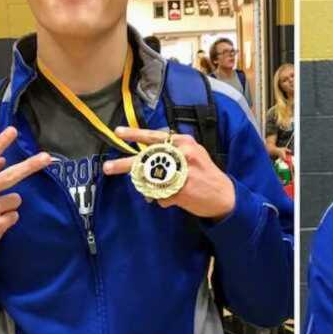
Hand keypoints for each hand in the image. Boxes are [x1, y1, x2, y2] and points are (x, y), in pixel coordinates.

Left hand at [102, 127, 235, 219]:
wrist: (224, 196)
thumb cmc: (206, 175)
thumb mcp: (194, 154)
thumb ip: (174, 151)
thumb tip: (149, 153)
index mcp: (184, 143)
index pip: (155, 137)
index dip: (135, 135)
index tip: (118, 133)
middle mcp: (181, 155)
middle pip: (145, 159)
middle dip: (124, 165)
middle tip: (108, 167)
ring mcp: (180, 173)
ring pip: (150, 180)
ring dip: (151, 188)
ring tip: (163, 191)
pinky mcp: (180, 190)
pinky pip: (160, 196)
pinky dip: (163, 200)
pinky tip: (176, 200)